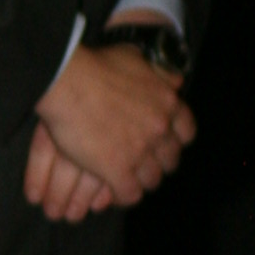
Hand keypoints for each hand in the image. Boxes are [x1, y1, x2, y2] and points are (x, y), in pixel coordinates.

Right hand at [32, 39, 194, 213]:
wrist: (68, 81)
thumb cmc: (97, 65)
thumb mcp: (136, 59)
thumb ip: (158, 73)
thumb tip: (174, 80)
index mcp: (167, 103)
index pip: (186, 132)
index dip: (176, 141)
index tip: (164, 143)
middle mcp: (160, 129)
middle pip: (169, 160)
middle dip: (158, 164)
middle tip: (143, 164)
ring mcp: (140, 152)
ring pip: (151, 180)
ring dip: (141, 181)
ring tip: (127, 181)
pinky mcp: (118, 170)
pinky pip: (130, 194)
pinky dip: (123, 196)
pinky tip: (113, 192)